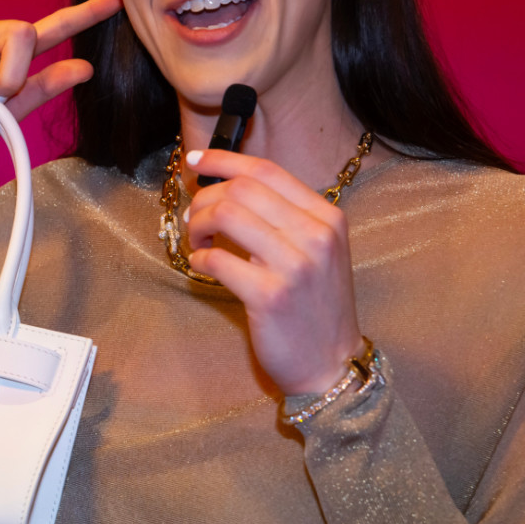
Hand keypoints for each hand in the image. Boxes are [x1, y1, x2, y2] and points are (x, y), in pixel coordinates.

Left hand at [183, 149, 364, 395]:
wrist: (330, 364)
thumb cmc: (315, 306)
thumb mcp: (316, 251)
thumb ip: (283, 217)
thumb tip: (228, 185)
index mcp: (327, 218)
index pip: (267, 171)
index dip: (224, 160)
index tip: (196, 161)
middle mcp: (315, 235)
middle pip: (241, 189)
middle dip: (204, 197)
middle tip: (193, 217)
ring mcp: (294, 266)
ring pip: (226, 215)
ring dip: (198, 224)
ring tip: (197, 240)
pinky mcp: (270, 296)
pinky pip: (218, 260)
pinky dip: (200, 258)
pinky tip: (202, 265)